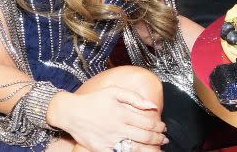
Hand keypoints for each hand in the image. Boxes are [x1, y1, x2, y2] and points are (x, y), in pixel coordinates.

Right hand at [51, 87, 168, 149]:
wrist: (71, 112)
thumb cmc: (93, 100)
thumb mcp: (114, 91)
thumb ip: (134, 97)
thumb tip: (152, 104)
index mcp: (122, 112)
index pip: (147, 122)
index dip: (158, 125)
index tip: (163, 126)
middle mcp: (118, 127)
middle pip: (144, 136)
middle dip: (158, 138)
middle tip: (164, 138)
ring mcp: (110, 140)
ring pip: (136, 148)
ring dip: (151, 148)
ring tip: (159, 148)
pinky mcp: (102, 149)